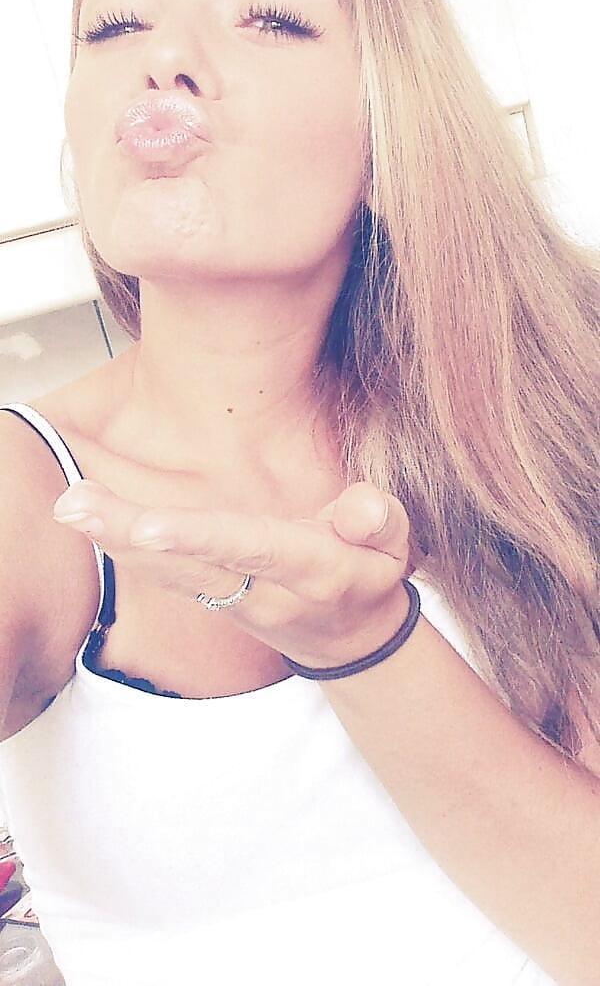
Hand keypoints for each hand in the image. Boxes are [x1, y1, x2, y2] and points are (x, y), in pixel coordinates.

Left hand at [52, 480, 414, 668]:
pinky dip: (126, 549)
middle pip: (192, 564)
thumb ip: (381, 520)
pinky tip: (93, 520)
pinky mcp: (215, 600)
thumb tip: (358, 509)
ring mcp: (235, 602)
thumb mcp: (399, 546)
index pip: (253, 548)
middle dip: (131, 535)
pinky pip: (167, 577)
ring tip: (70, 505)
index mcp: (313, 569)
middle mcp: (265, 591)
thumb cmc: (370, 576)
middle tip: (73, 505)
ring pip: (170, 573)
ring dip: (116, 539)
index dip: (201, 538)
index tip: (149, 527)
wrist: (351, 640)